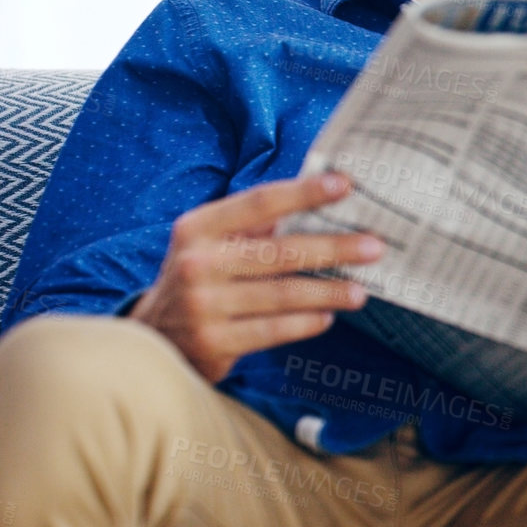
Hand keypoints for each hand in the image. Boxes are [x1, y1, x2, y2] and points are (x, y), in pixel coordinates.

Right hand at [129, 172, 384, 382]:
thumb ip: (254, 225)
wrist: (152, 338)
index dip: (305, 192)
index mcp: (199, 228)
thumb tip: (322, 200)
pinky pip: (274, 330)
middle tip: (375, 247)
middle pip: (281, 251)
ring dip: (329, 291)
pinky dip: (306, 322)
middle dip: (334, 248)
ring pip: (283, 295)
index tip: (346, 185)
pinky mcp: (213, 342)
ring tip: (360, 291)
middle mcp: (198, 263)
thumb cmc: (199, 278)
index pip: (260, 203)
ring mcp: (203, 305)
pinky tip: (328, 317)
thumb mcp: (210, 244)